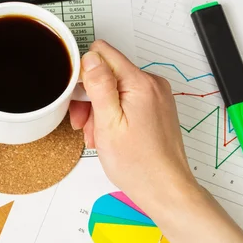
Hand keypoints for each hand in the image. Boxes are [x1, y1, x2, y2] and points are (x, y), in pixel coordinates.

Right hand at [70, 40, 199, 215]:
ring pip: (115, 88)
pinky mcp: (156, 107)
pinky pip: (126, 100)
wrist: (164, 189)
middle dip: (90, 96)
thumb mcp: (108, 123)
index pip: (102, 53)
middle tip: (85, 124)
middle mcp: (152, 84)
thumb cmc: (138, 164)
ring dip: (100, 109)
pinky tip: (109, 135)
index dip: (83, 74)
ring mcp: (156, 96)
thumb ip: (99, 85)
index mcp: (140, 83)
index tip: (78, 97)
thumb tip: (90, 57)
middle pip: (108, 72)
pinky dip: (113, 114)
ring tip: (98, 135)